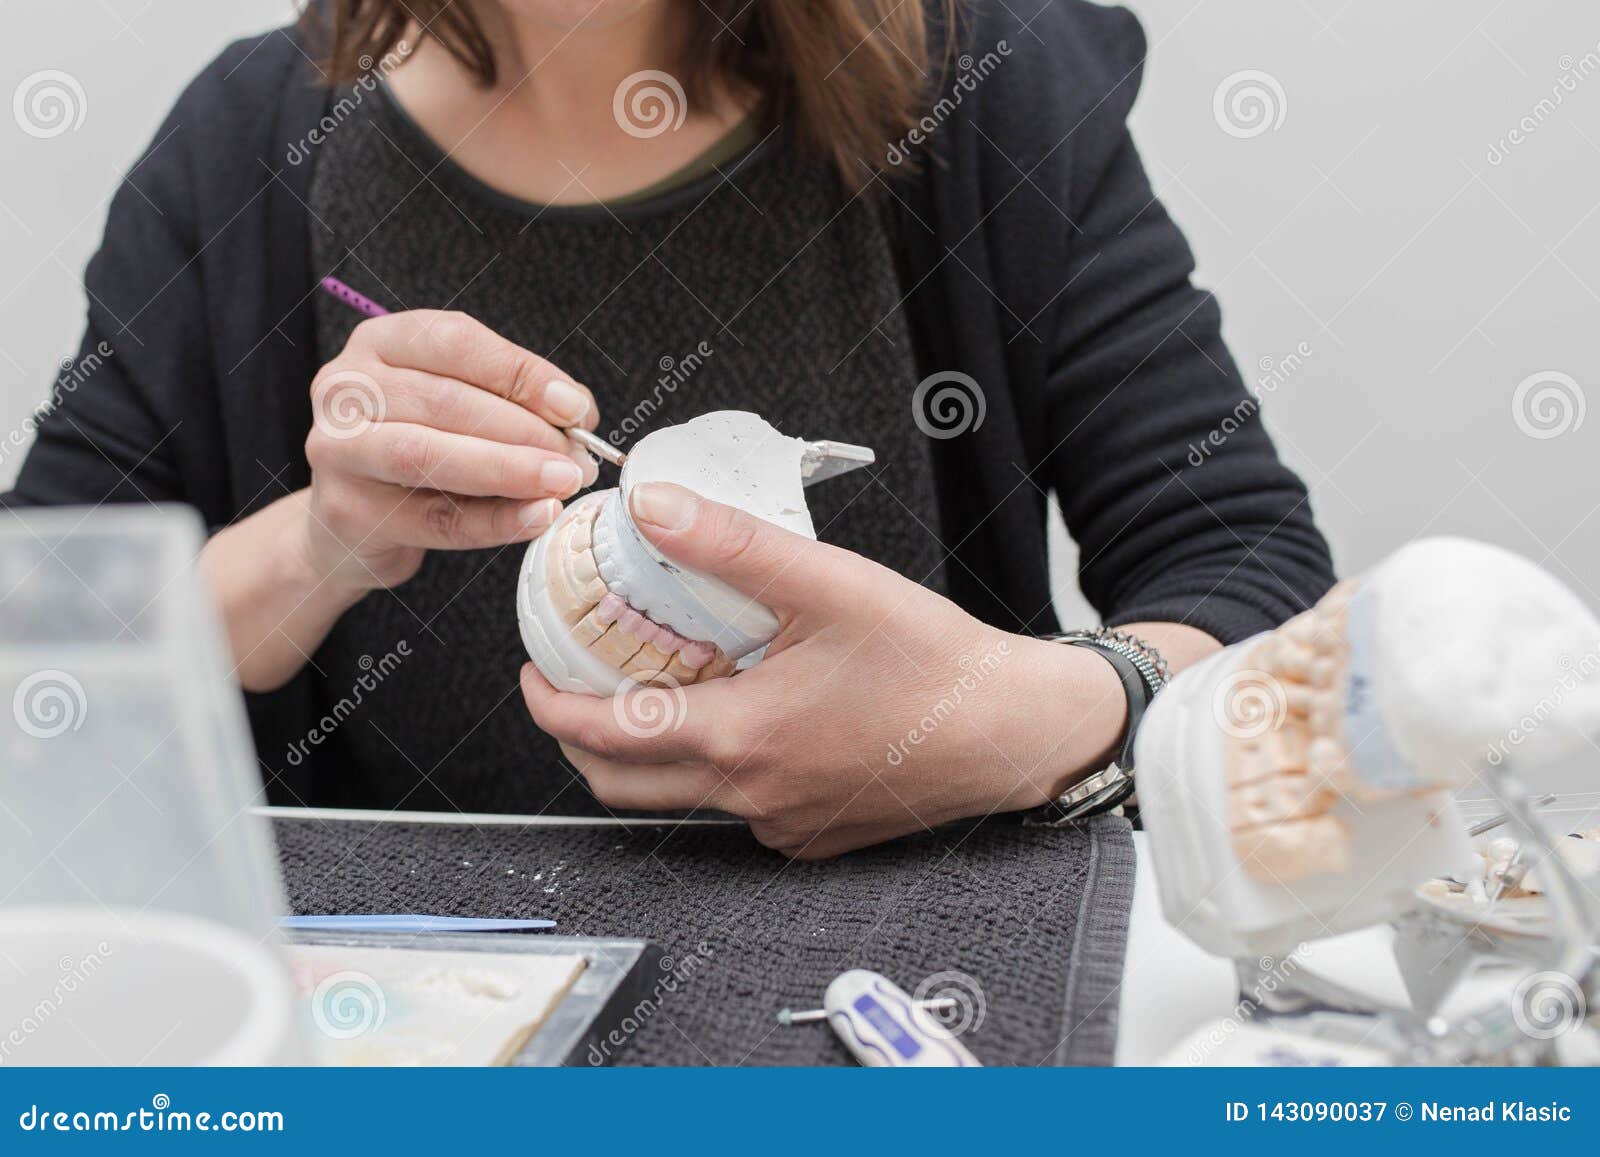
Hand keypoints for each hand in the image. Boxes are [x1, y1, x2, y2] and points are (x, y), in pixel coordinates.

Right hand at [299, 310, 600, 592]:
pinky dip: (495, 520)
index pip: (456, 343)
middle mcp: (346, 387)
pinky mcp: (347, 512)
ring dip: (509, 469)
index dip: (521, 374)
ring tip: (563, 480)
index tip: (575, 407)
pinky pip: (434, 519)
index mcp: (380, 343)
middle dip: (525, 429)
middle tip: (577, 457)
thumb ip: (511, 399)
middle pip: (445, 401)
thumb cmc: (417, 447)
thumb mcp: (458, 405)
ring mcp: (337, 450)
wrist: (352, 523)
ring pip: (429, 455)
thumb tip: (576, 414)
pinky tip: (537, 516)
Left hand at [521, 482, 1130, 858]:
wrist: (1014, 729)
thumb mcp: (829, 584)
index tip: (534, 669)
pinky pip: (736, 805)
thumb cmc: (936, 666)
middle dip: (579, 737)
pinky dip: (715, 764)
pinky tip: (745, 711)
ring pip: (678, 796)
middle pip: (621, 782)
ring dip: (648, 748)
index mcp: (741, 739)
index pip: (603, 736)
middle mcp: (751, 795)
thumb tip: (650, 509)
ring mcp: (781, 822)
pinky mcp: (811, 832)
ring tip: (660, 684)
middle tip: (575, 683)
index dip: (550, 704)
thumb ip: (731, 544)